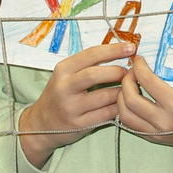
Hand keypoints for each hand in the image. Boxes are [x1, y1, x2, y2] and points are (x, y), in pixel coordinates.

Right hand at [17, 40, 133, 169]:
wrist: (41, 124)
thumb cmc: (60, 95)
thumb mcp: (66, 75)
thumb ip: (88, 64)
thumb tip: (120, 52)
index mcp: (63, 70)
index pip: (91, 54)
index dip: (114, 50)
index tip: (131, 48)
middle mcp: (64, 88)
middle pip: (96, 74)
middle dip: (118, 72)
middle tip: (129, 73)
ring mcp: (71, 107)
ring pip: (105, 96)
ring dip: (121, 91)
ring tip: (127, 89)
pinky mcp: (79, 124)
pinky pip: (106, 114)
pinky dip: (117, 107)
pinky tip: (120, 104)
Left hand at [114, 56, 172, 163]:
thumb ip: (171, 75)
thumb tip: (150, 59)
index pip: (147, 81)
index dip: (139, 67)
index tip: (138, 59)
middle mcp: (163, 121)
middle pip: (130, 99)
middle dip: (125, 81)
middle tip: (130, 72)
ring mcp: (156, 132)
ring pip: (124, 114)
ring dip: (121, 97)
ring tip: (128, 86)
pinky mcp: (152, 139)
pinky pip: (129, 124)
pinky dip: (125, 110)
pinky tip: (129, 99)